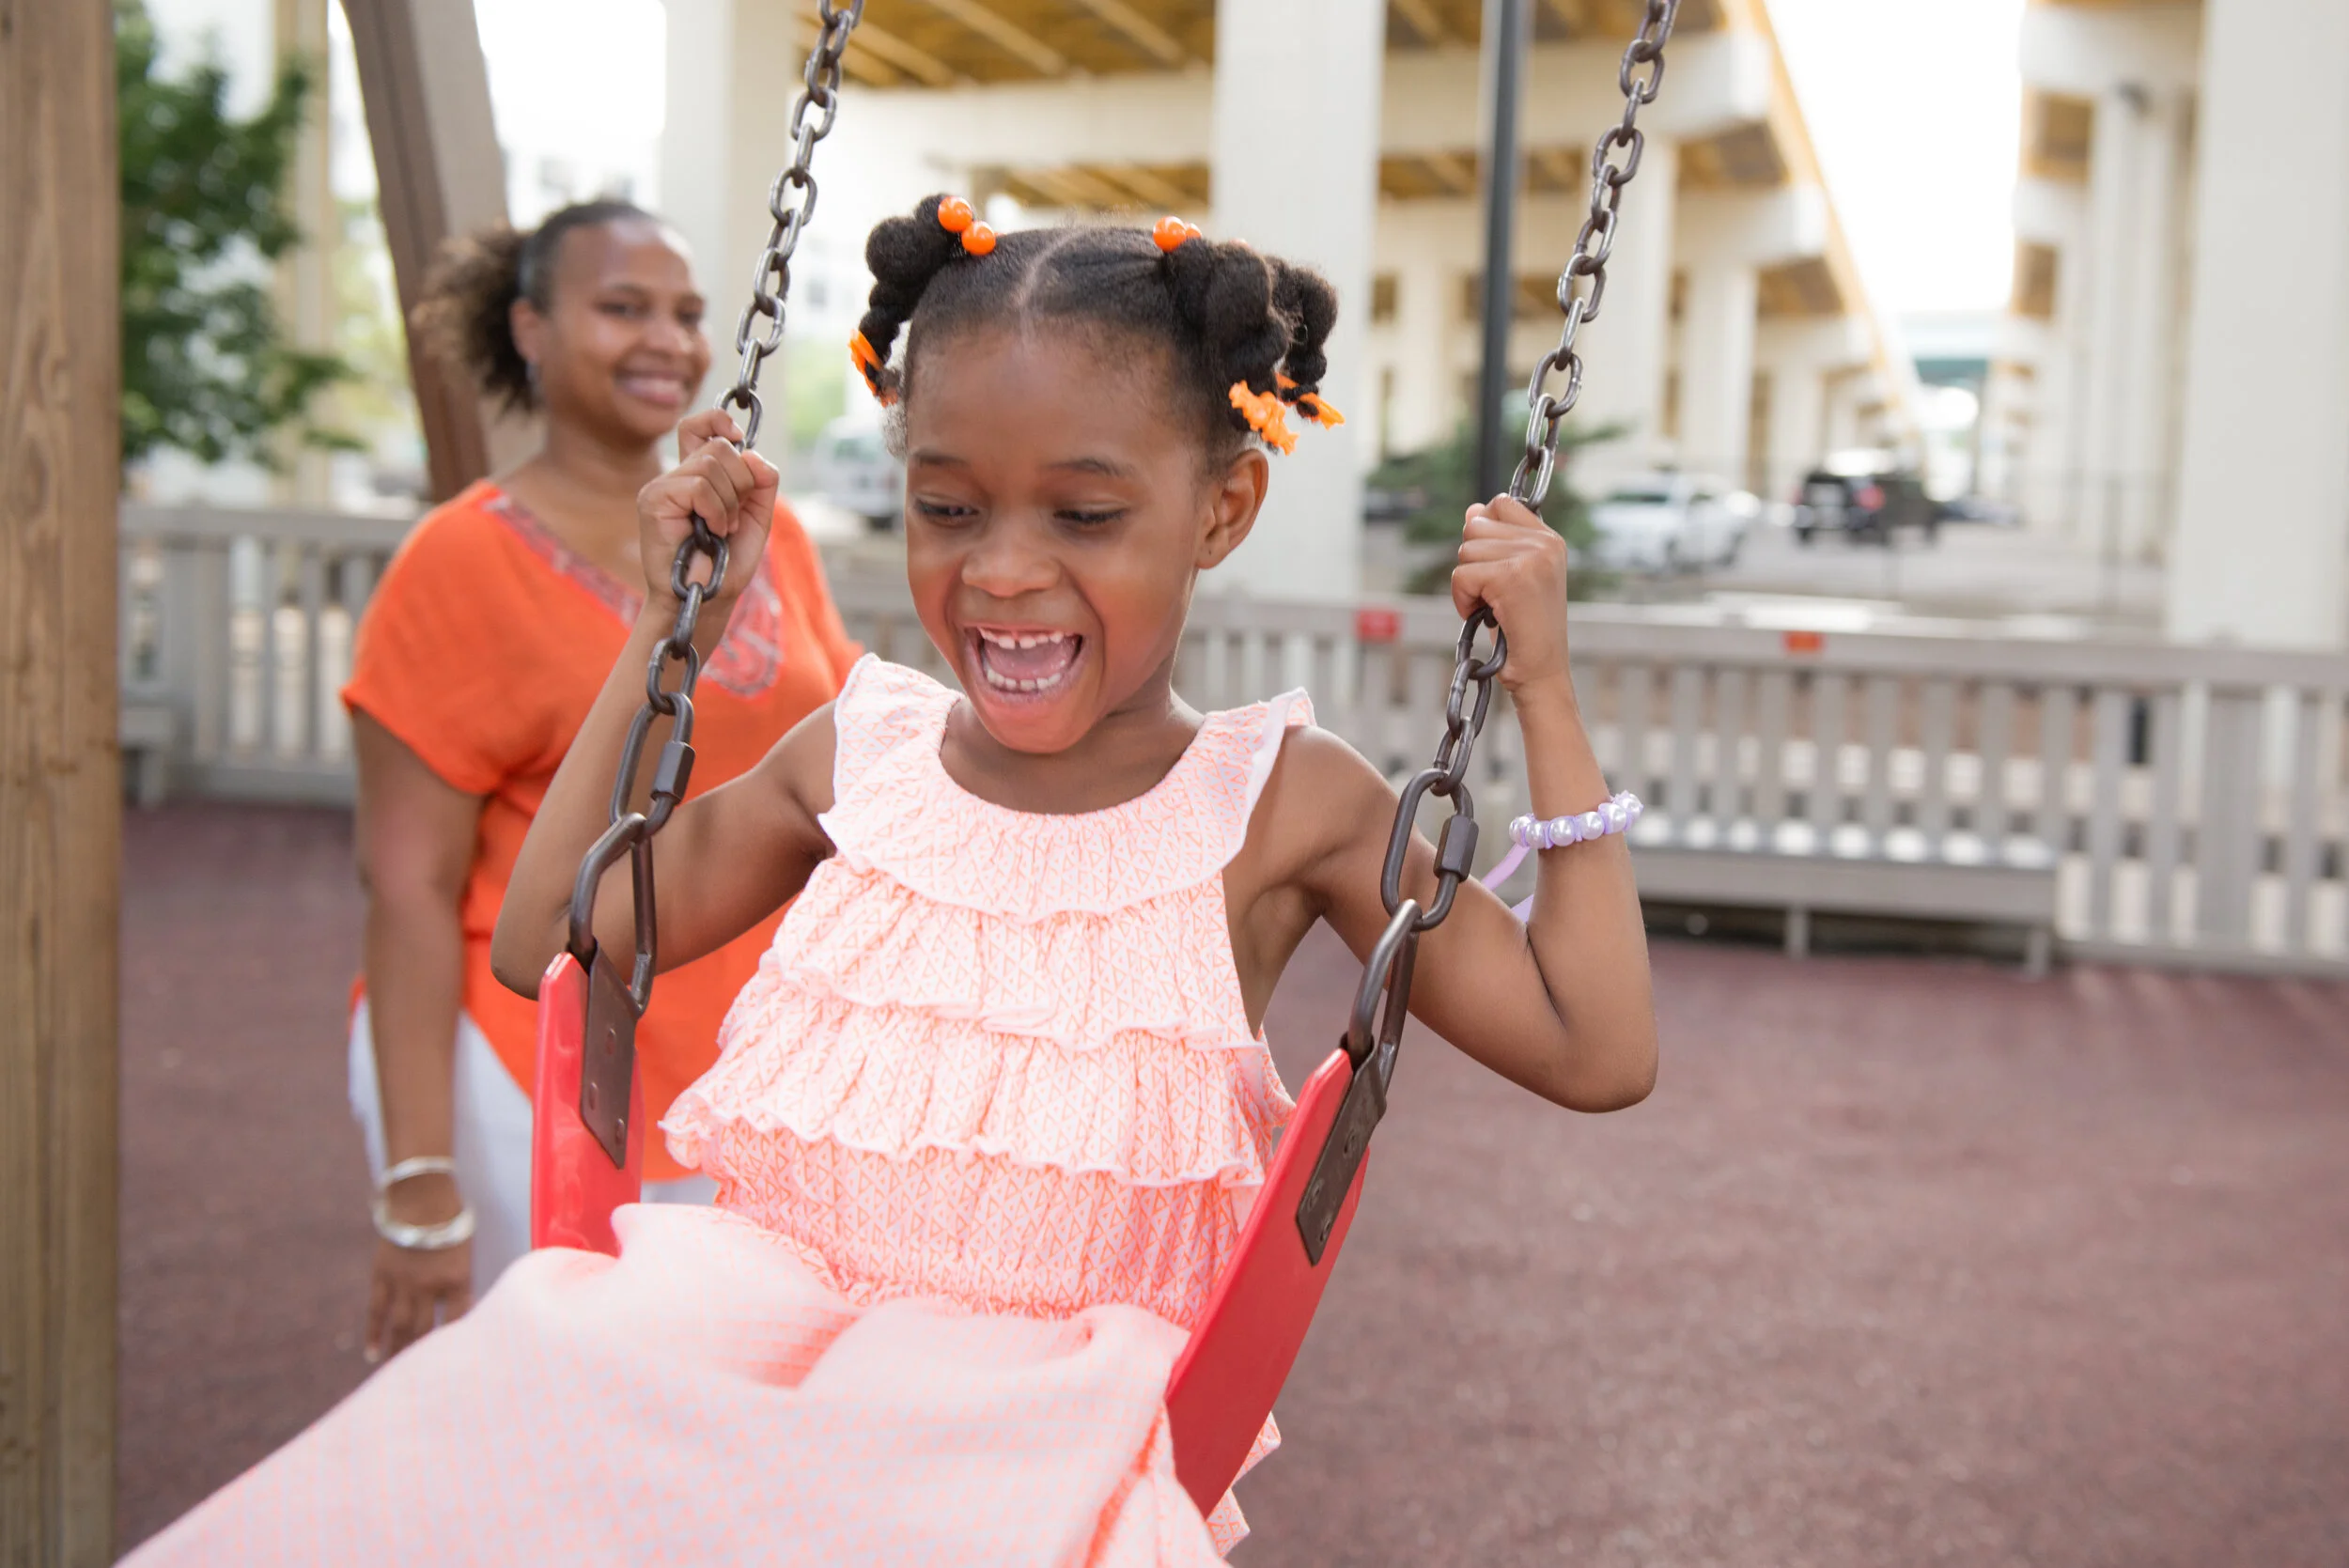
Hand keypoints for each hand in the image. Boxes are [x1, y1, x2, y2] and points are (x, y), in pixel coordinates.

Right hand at [364, 1172, 472, 1362]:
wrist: (421, 1195)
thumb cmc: (454, 1221)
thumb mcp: (468, 1251)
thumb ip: (463, 1282)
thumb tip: (464, 1311)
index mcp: (458, 1279)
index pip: (459, 1322)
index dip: (458, 1348)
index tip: (459, 1371)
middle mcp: (429, 1286)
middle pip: (426, 1331)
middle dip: (425, 1360)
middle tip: (425, 1387)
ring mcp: (403, 1283)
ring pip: (400, 1327)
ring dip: (398, 1354)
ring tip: (396, 1378)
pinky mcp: (382, 1276)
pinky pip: (376, 1311)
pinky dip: (374, 1334)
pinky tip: (373, 1355)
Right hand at [637, 409, 778, 611]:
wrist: (707, 598)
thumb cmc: (725, 562)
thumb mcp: (756, 517)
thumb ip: (762, 483)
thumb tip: (753, 454)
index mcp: (696, 475)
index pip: (699, 426)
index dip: (719, 421)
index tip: (738, 438)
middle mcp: (676, 476)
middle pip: (719, 446)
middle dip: (741, 483)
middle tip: (731, 519)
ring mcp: (662, 487)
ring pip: (712, 465)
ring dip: (729, 504)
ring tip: (720, 531)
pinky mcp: (653, 500)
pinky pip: (699, 487)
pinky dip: (715, 511)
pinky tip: (710, 533)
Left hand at [1449, 495, 1572, 696]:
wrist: (1541, 673)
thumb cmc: (1524, 631)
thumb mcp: (1511, 577)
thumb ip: (1494, 541)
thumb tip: (1471, 511)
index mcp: (1550, 540)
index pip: (1501, 503)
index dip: (1484, 531)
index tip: (1493, 566)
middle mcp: (1544, 543)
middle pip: (1476, 525)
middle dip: (1472, 562)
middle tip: (1492, 595)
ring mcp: (1531, 558)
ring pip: (1466, 549)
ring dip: (1467, 584)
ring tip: (1490, 608)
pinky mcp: (1511, 577)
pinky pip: (1462, 574)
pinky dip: (1462, 600)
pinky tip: (1483, 617)